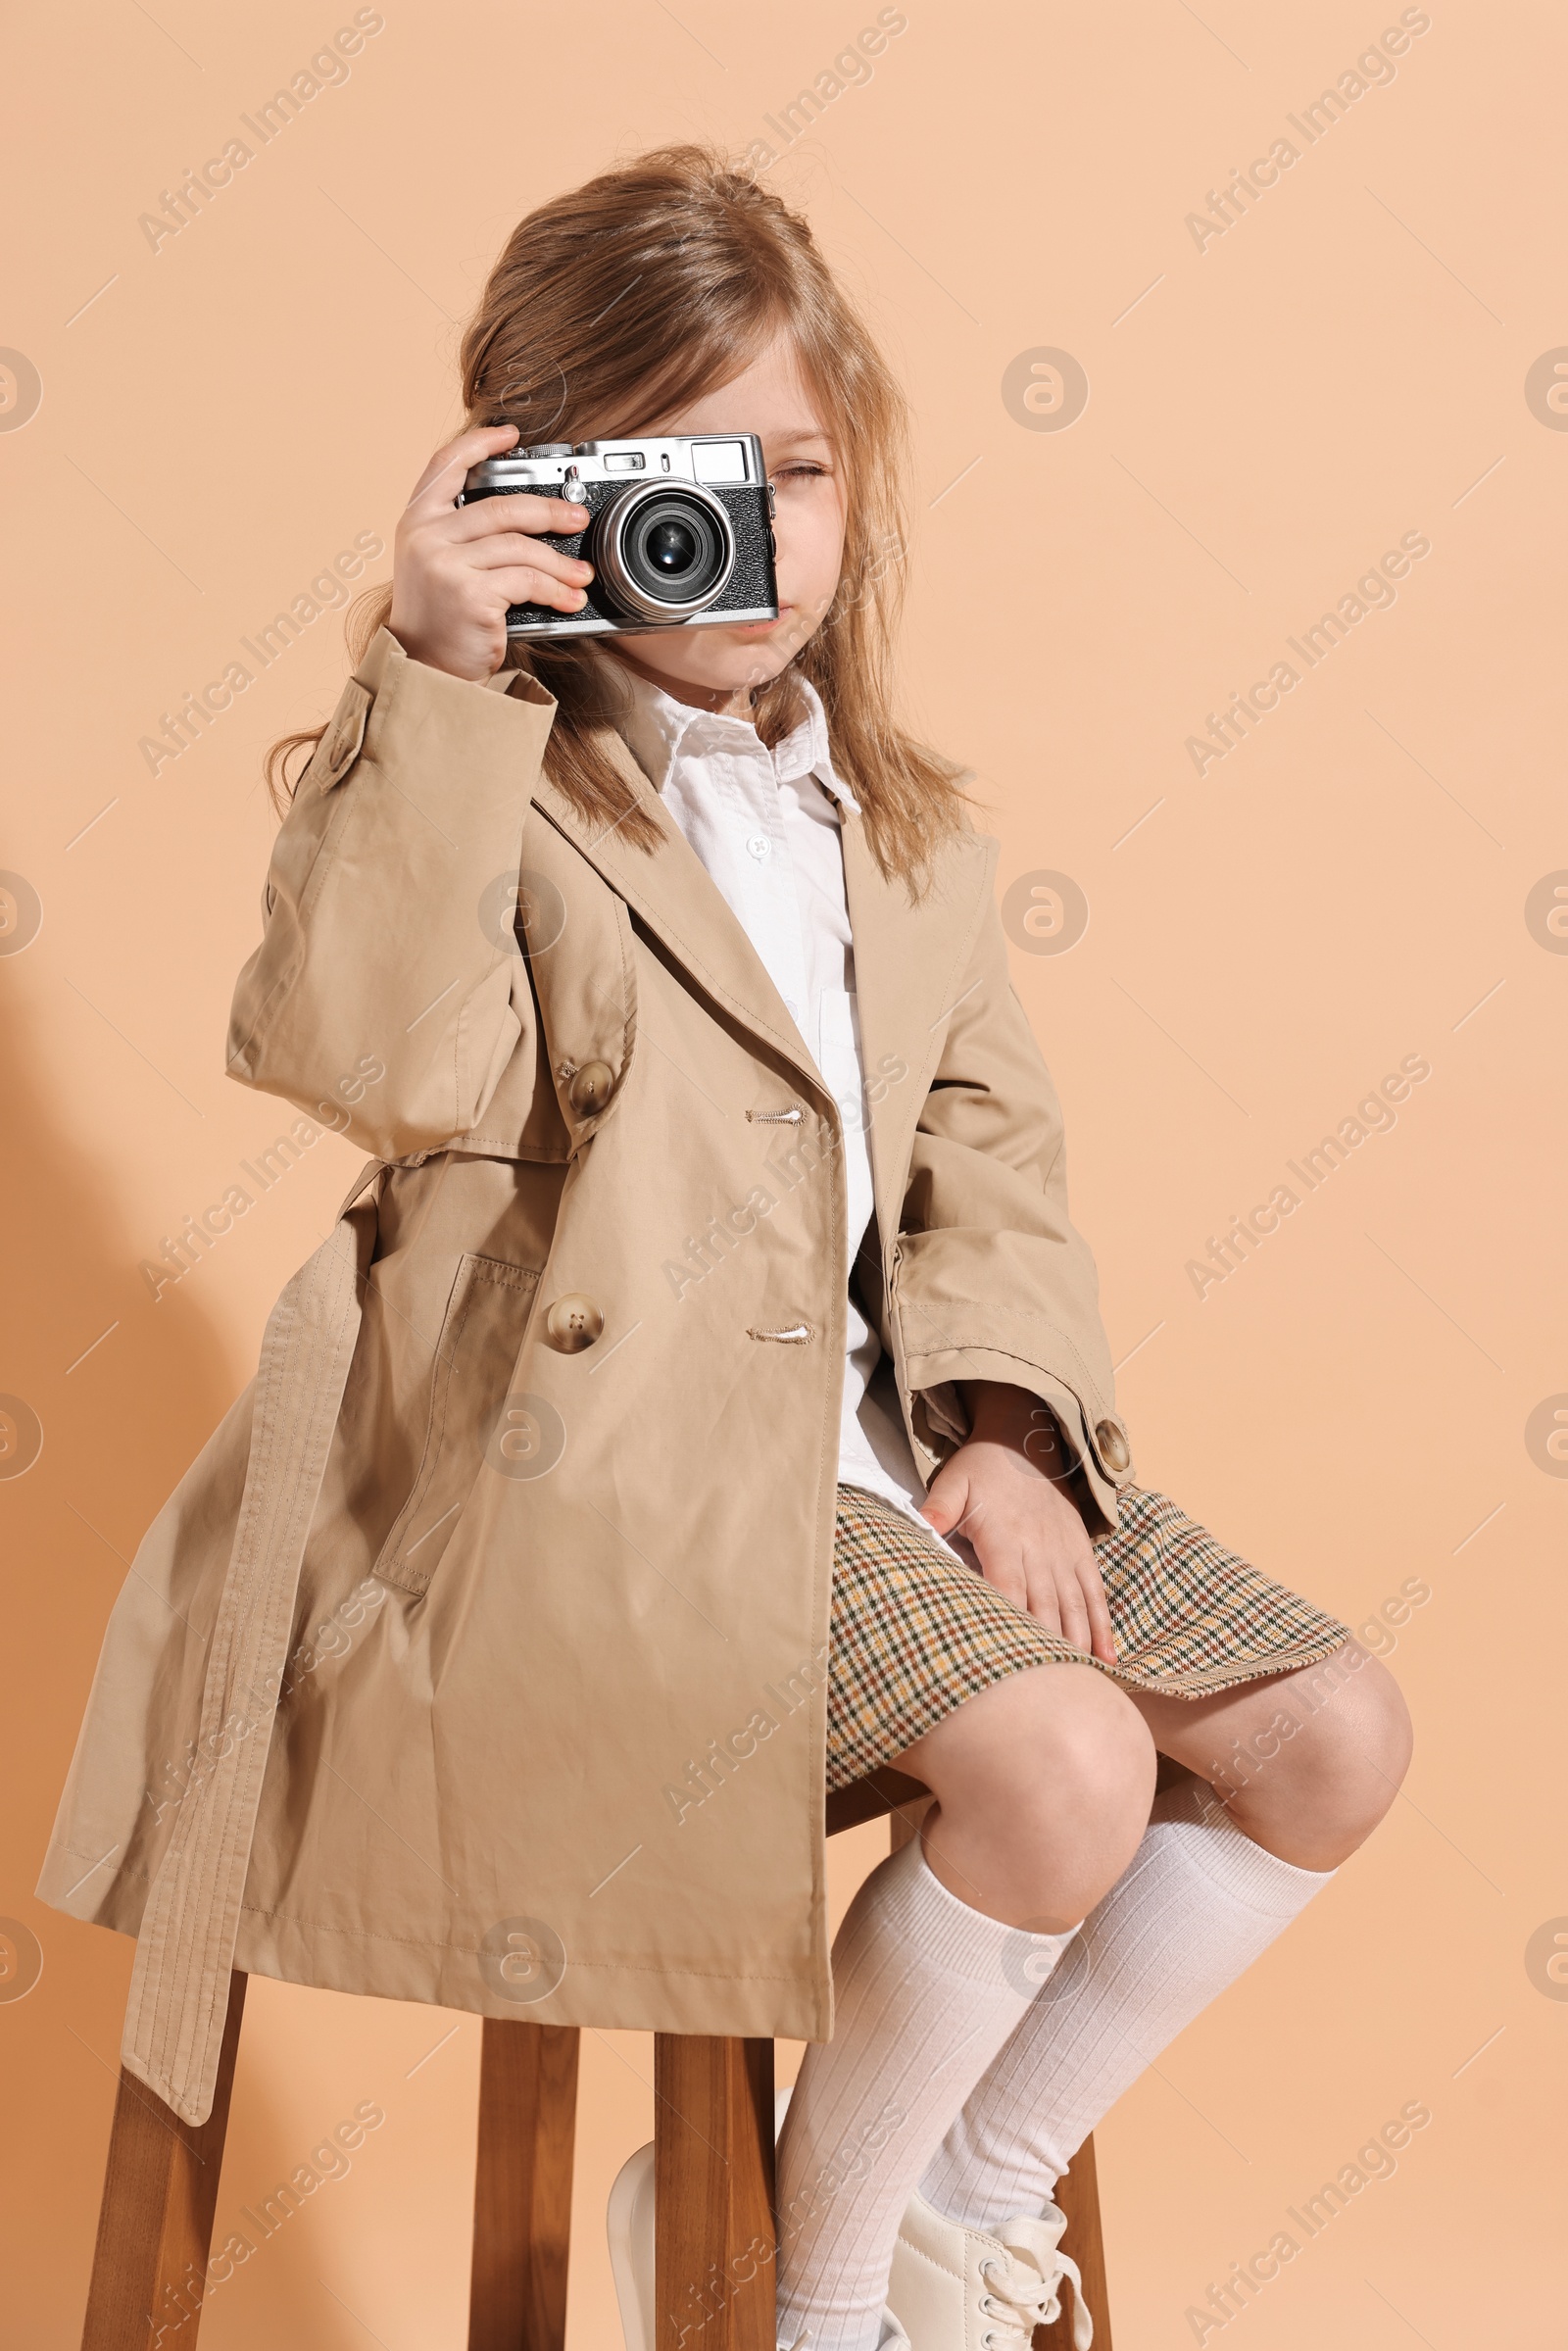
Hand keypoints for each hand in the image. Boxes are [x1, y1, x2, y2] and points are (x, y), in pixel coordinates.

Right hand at [388, 424, 595, 680]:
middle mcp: (425, 536)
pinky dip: (555, 590)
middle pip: (500, 506)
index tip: (510, 434)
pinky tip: (570, 599)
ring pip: (520, 546)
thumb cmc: (440, 621)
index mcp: (416, 521)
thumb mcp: (437, 565)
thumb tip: (524, 513)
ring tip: (582, 574)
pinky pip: (526, 580)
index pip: (444, 464)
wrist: (425, 670)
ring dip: (560, 562)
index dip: (479, 443)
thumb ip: (463, 534)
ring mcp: (445, 564)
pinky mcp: (469, 594)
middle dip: (549, 511)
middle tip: (577, 519)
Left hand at [920, 1383, 1117, 1664]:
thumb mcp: (952, 1481)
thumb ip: (938, 1508)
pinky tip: (1108, 1659)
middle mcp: (1040, 1550)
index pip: (1007, 1587)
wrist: (1025, 1438)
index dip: (1008, 1621)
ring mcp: (1065, 1554)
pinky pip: (1095, 1595)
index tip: (1006, 1656)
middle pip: (1044, 1607)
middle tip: (1044, 1690)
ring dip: (1077, 1645)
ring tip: (1078, 1684)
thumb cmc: (982, 1466)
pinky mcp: (1081, 1554)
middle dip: (1044, 1648)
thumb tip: (919, 1528)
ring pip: (1074, 1607)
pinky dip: (1103, 1627)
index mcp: (1005, 1537)